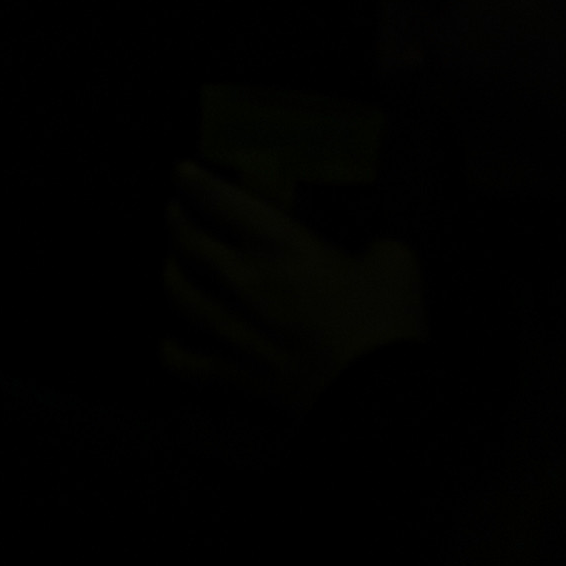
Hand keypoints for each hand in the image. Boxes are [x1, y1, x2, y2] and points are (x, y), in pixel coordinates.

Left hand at [163, 164, 425, 402]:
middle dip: (178, 222)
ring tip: (172, 265)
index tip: (181, 171)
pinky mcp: (236, 375)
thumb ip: (374, 249)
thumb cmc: (385, 322)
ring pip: (179, 295)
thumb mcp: (395, 263)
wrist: (375, 394)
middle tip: (175, 211)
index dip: (196, 182)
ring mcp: (234, 330)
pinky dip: (173, 352)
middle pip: (190, 244)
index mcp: (280, 245)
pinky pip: (187, 363)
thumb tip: (371, 254)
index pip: (222, 202)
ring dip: (171, 274)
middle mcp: (245, 281)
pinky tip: (170, 344)